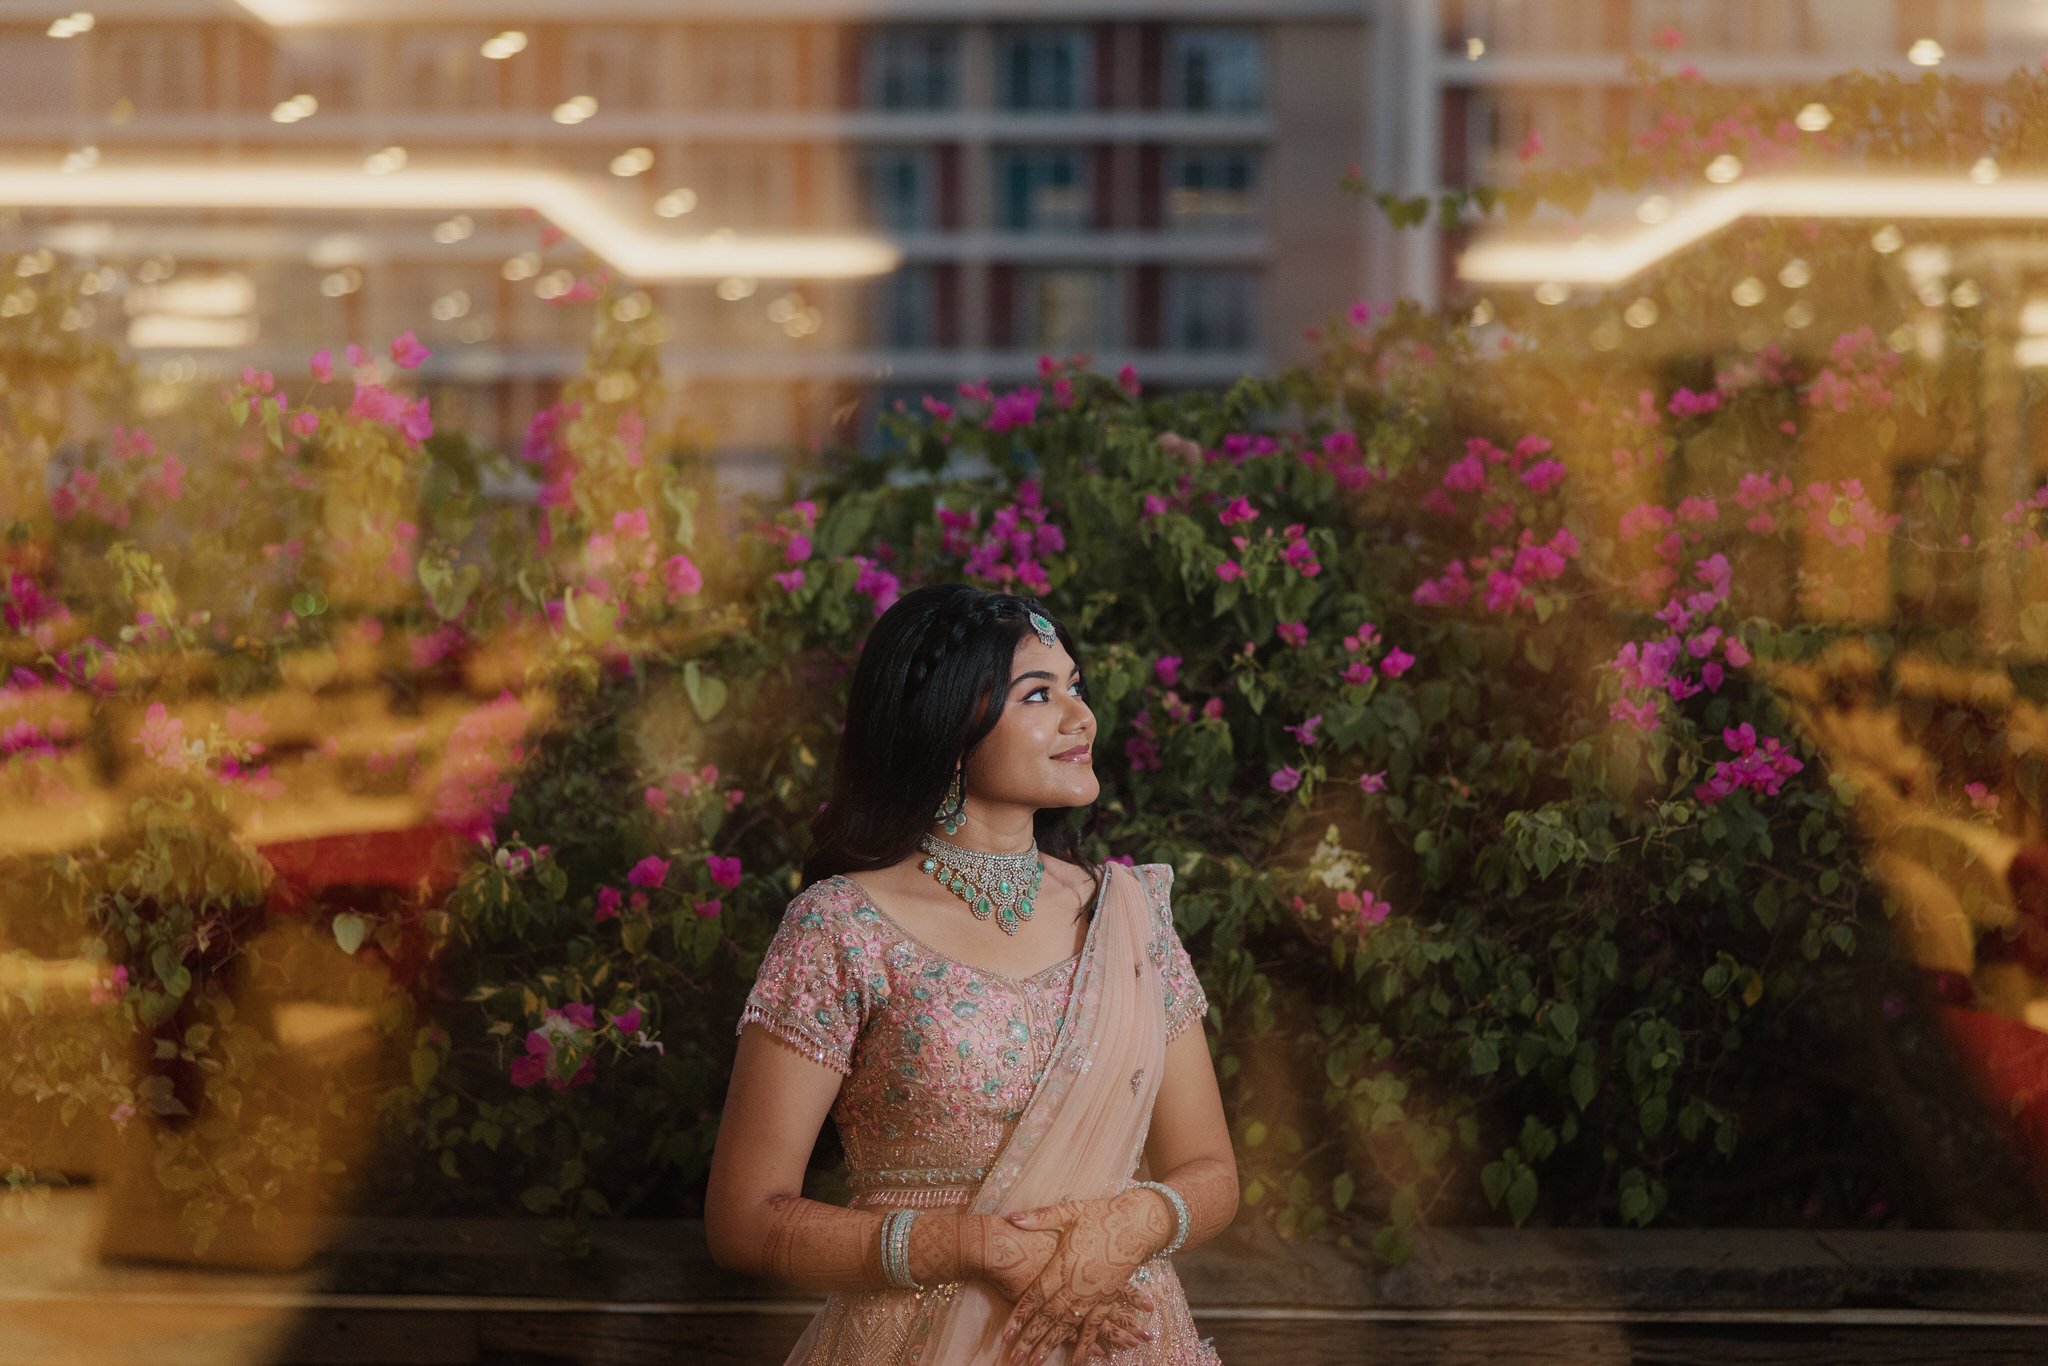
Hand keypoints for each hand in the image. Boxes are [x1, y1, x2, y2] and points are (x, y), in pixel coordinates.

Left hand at [998, 1194, 1162, 1365]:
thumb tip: (1011, 1217)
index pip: (1037, 1296)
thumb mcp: (1069, 1212)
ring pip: (1069, 1325)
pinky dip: (1086, 1345)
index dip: (1020, 1315)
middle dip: (1031, 1338)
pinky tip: (1078, 1362)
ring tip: (1036, 1363)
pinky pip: (1096, 1326)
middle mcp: (1078, 1285)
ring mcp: (1095, 1295)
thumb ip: (1040, 1217)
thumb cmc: (1101, 1214)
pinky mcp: (1109, 1298)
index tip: (1006, 1334)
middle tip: (1015, 1358)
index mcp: (1065, 1264)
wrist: (1139, 1222)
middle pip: (1049, 1316)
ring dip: (1052, 1345)